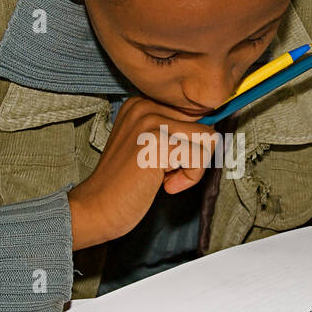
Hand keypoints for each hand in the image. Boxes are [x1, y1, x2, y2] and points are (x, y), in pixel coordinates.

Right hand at [67, 96, 219, 250]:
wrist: (97, 208)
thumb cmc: (125, 184)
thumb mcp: (148, 146)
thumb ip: (174, 132)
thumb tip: (215, 130)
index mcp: (142, 103)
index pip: (194, 112)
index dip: (191, 142)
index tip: (171, 161)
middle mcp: (145, 106)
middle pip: (204, 123)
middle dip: (194, 153)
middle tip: (166, 171)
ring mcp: (150, 123)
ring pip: (208, 138)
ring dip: (193, 166)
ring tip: (164, 177)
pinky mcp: (158, 144)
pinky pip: (201, 157)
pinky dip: (190, 178)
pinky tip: (165, 186)